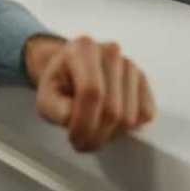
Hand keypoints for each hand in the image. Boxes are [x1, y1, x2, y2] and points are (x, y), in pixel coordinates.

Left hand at [24, 35, 154, 151]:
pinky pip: (145, 114)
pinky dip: (127, 127)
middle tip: (81, 142)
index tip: (74, 139)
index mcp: (83, 48)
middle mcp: (111, 51)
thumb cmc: (59, 84)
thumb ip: (55, 107)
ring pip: (129, 117)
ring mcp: (130, 65)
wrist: (73, 71)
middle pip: (112, 110)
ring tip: (93, 128)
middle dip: (95, 136)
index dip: (84, 124)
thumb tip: (72, 117)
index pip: (92, 93)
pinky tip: (109, 121)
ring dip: (110, 134)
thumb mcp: (45, 95)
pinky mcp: (143, 80)